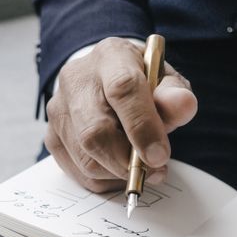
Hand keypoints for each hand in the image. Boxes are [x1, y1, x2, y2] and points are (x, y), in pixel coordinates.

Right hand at [45, 37, 197, 192]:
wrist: (103, 81)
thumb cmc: (139, 83)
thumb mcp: (164, 81)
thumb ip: (175, 95)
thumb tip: (184, 106)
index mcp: (110, 56)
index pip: (122, 89)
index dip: (142, 126)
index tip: (159, 156)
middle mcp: (76, 80)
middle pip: (95, 131)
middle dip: (127, 161)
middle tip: (154, 170)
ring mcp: (59, 110)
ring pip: (85, 158)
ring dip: (118, 173)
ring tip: (141, 168)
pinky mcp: (52, 136)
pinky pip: (77, 172)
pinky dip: (104, 180)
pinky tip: (120, 170)